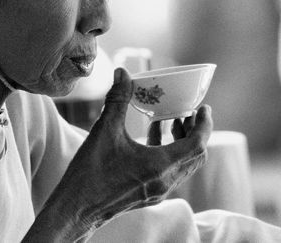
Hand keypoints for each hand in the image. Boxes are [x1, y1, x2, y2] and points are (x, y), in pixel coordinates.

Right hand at [26, 68, 212, 241]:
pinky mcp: (148, 194)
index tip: (204, 108)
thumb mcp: (104, 130)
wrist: (76, 208)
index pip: (197, 144)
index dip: (204, 124)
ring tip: (170, 120)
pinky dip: (168, 152)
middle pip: (195, 156)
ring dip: (182, 142)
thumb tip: (122, 73)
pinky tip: (151, 136)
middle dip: (195, 132)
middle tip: (189, 112)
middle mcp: (165, 181)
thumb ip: (117, 100)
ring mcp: (158, 191)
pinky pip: (169, 171)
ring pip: (183, 165)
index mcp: (161, 166)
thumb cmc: (91, 172)